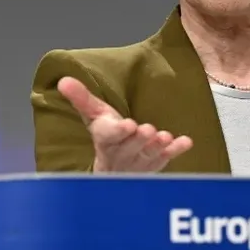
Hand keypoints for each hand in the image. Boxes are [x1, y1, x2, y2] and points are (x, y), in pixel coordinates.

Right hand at [57, 76, 192, 172]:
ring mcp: (140, 162)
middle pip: (130, 147)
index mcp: (106, 139)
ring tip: (164, 136)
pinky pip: (167, 159)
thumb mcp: (94, 115)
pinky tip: (186, 142)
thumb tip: (63, 79)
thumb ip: (82, 98)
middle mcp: (122, 154)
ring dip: (156, 146)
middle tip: (147, 129)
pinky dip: (176, 151)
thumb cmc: (106, 135)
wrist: (114, 170)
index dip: (118, 132)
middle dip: (139, 139)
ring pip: (148, 155)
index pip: (109, 136)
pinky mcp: (156, 164)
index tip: (128, 125)